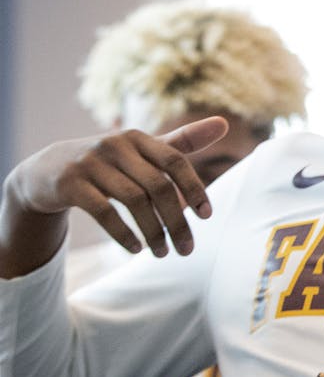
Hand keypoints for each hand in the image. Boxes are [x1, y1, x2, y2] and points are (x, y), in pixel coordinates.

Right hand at [2, 117, 224, 265]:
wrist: (47, 171)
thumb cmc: (109, 163)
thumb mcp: (143, 151)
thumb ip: (182, 142)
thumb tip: (224, 123)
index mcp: (138, 138)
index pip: (176, 161)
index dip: (194, 188)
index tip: (207, 216)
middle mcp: (115, 145)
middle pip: (158, 187)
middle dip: (177, 222)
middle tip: (187, 249)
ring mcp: (90, 162)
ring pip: (134, 201)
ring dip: (153, 232)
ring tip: (163, 253)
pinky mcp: (70, 183)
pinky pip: (104, 211)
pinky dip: (123, 233)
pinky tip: (136, 249)